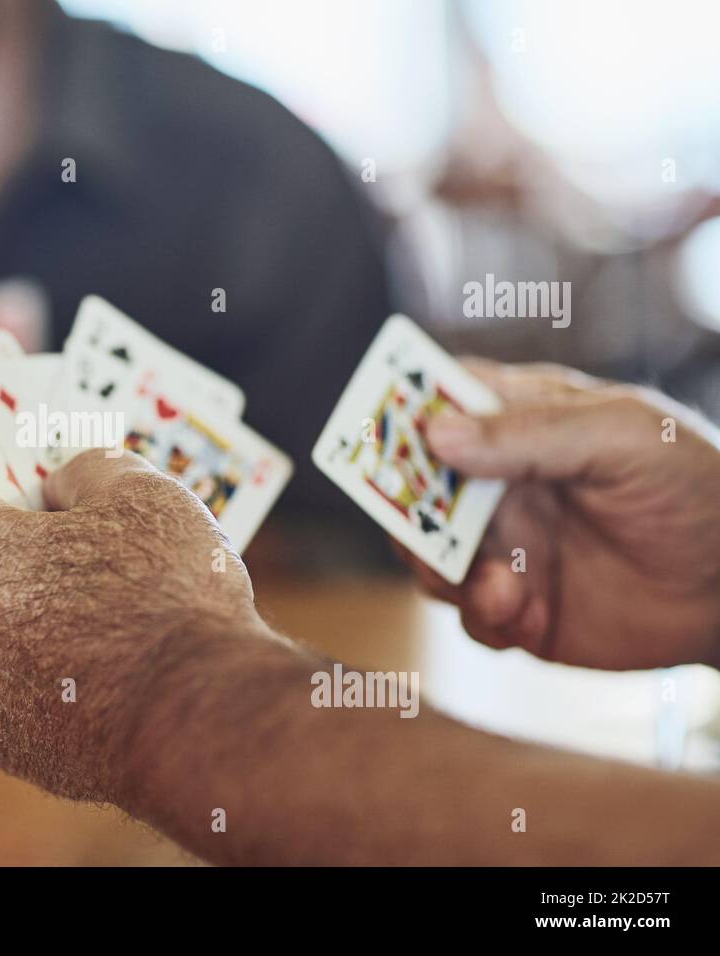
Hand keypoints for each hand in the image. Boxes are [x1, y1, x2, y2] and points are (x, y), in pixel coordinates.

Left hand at [0, 443, 263, 802]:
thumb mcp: (140, 491)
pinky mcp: (4, 742)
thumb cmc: (167, 595)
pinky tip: (105, 654)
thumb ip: (85, 469)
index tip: (7, 445)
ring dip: (25, 598)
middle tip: (67, 513)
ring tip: (99, 588)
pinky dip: (44, 662)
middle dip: (7, 528)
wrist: (201, 724)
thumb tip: (64, 485)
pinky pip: (12, 681)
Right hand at [400, 361, 719, 669]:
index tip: (381, 435)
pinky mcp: (516, 608)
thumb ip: (531, 433)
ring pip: (426, 556)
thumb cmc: (694, 487)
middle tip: (422, 530)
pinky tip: (524, 614)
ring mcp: (502, 546)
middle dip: (405, 510)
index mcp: (521, 422)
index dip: (402, 413)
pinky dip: (483, 617)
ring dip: (445, 573)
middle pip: (413, 487)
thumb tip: (435, 433)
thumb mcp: (622, 438)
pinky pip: (467, 616)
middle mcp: (499, 483)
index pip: (440, 401)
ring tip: (499, 588)